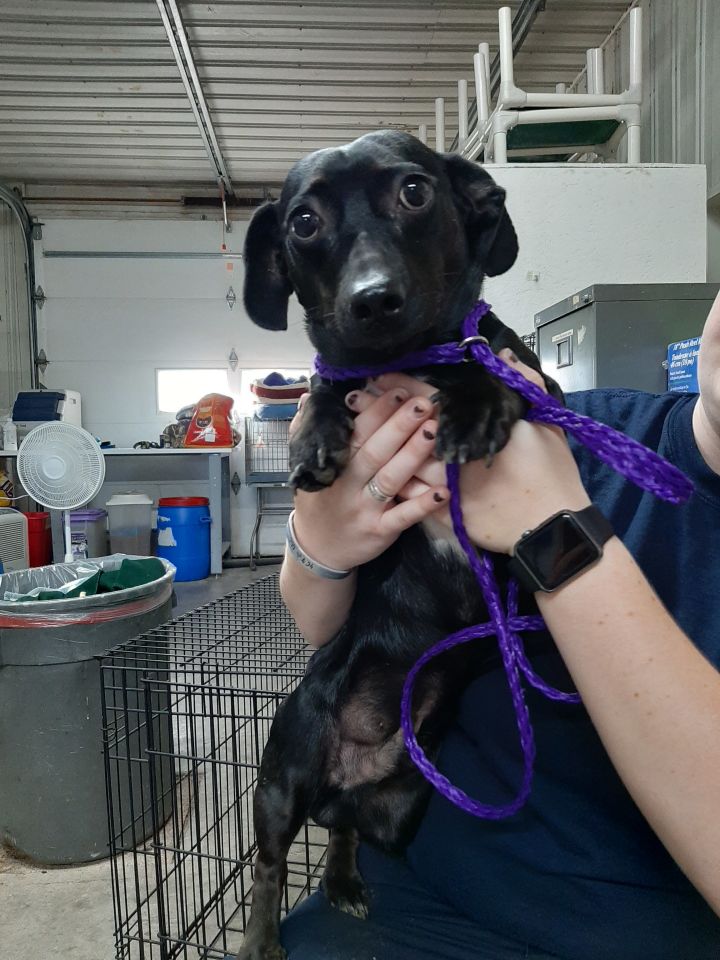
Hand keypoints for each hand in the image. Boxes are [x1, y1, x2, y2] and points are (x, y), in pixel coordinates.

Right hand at [289, 387, 449, 571]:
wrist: (318, 549)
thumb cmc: (320, 500)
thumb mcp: (304, 467)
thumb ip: (307, 432)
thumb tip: (310, 399)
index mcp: (334, 463)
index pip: (356, 432)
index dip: (377, 411)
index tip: (397, 391)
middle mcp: (349, 484)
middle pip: (375, 451)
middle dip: (399, 425)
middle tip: (423, 403)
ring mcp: (365, 508)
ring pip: (390, 479)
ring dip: (413, 455)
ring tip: (434, 431)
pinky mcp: (380, 531)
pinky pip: (402, 517)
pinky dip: (422, 505)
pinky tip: (443, 491)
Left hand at [350, 350, 591, 553]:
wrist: (554, 531)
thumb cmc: (554, 476)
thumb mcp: (547, 425)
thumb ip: (524, 384)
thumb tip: (502, 357)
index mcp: (480, 429)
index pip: (435, 401)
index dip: (406, 386)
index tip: (382, 375)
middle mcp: (458, 456)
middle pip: (410, 431)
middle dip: (381, 414)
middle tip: (355, 399)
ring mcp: (449, 488)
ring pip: (404, 465)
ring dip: (380, 448)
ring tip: (356, 433)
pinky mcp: (447, 516)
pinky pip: (412, 499)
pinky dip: (395, 485)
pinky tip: (376, 475)